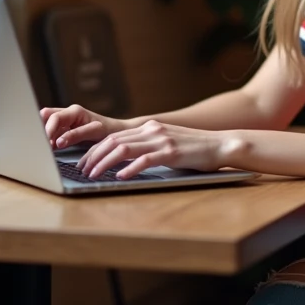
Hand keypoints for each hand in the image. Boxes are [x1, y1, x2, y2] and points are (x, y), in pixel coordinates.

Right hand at [40, 104, 127, 149]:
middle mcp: (68, 113)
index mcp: (75, 111)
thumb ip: (76, 135)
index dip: (47, 130)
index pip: (54, 117)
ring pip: (47, 122)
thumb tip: (58, 141)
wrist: (118, 131)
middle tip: (42, 145)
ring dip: (45, 134)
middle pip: (46, 116)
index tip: (45, 143)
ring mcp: (66, 120)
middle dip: (42, 129)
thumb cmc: (109, 130)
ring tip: (46, 148)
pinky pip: (52, 130)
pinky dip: (49, 138)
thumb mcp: (94, 133)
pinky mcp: (66, 127)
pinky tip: (50, 148)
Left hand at [76, 120, 238, 179]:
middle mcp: (152, 130)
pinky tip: (120, 177)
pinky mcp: (172, 152)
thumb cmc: (194, 149)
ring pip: (124, 149)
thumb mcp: (167, 143)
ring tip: (94, 175)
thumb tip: (125, 160)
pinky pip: (145, 160)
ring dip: (105, 163)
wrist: (221, 144)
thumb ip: (148, 147)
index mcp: (149, 127)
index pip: (113, 136)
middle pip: (113, 141)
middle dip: (94, 156)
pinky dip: (129, 168)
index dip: (95, 150)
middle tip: (83, 170)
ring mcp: (162, 140)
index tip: (84, 162)